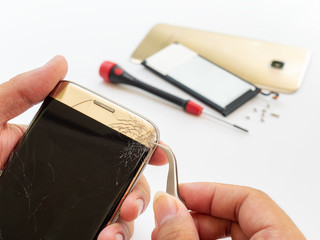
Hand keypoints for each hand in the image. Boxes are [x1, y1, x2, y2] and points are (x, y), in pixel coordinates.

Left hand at [0, 56, 167, 239]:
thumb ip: (20, 93)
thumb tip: (57, 65)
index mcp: (57, 152)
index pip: (108, 147)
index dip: (136, 148)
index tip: (156, 151)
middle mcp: (68, 181)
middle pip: (120, 182)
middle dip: (136, 189)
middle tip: (130, 200)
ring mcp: (68, 211)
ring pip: (115, 215)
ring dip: (126, 220)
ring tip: (118, 222)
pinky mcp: (66, 232)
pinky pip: (100, 234)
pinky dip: (111, 237)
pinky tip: (106, 237)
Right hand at [152, 182, 304, 239]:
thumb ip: (184, 237)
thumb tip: (167, 206)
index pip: (250, 199)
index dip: (210, 191)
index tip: (180, 193)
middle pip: (239, 216)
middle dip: (198, 213)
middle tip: (170, 219)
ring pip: (233, 234)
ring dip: (198, 230)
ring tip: (172, 235)